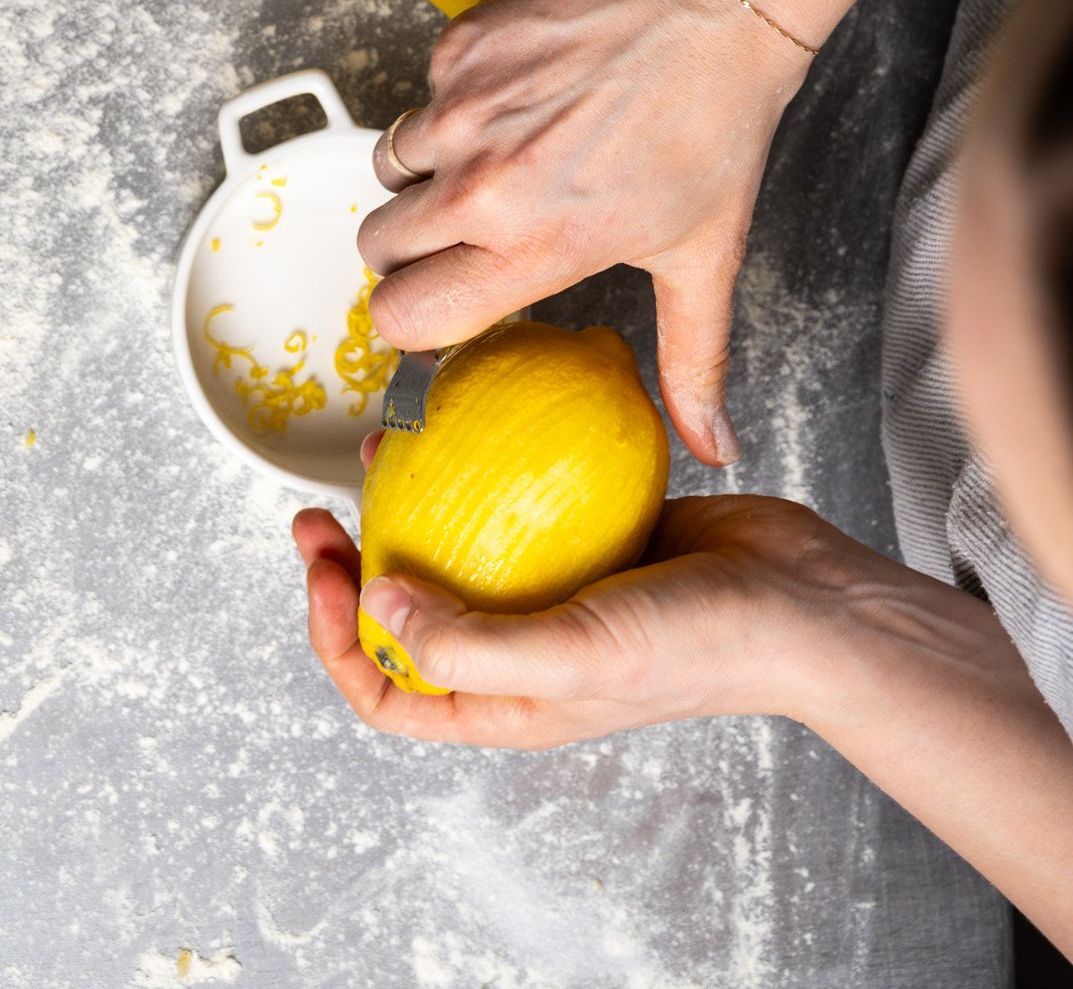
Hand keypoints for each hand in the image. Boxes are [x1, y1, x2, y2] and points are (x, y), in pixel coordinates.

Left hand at [291, 491, 838, 749]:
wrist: (802, 602)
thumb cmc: (699, 648)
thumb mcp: (573, 656)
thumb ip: (467, 645)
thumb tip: (376, 601)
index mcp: (507, 702)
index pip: (389, 691)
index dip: (335, 640)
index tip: (324, 567)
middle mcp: (522, 649)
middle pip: (406, 616)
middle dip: (351, 568)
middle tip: (322, 511)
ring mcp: (554, 588)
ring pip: (455, 549)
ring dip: (409, 507)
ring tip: (384, 452)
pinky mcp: (588, 534)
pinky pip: (516, 497)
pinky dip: (481, 464)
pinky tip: (469, 420)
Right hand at [361, 0, 809, 462]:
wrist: (715, 0)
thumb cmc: (714, 124)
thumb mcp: (704, 256)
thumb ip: (692, 362)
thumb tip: (713, 447)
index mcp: (531, 245)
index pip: (403, 315)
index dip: (410, 319)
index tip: (436, 308)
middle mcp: (482, 183)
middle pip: (375, 245)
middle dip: (407, 249)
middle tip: (460, 233)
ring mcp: (462, 109)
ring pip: (389, 166)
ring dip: (424, 172)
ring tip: (496, 157)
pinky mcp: (458, 47)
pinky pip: (420, 93)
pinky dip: (452, 103)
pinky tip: (517, 96)